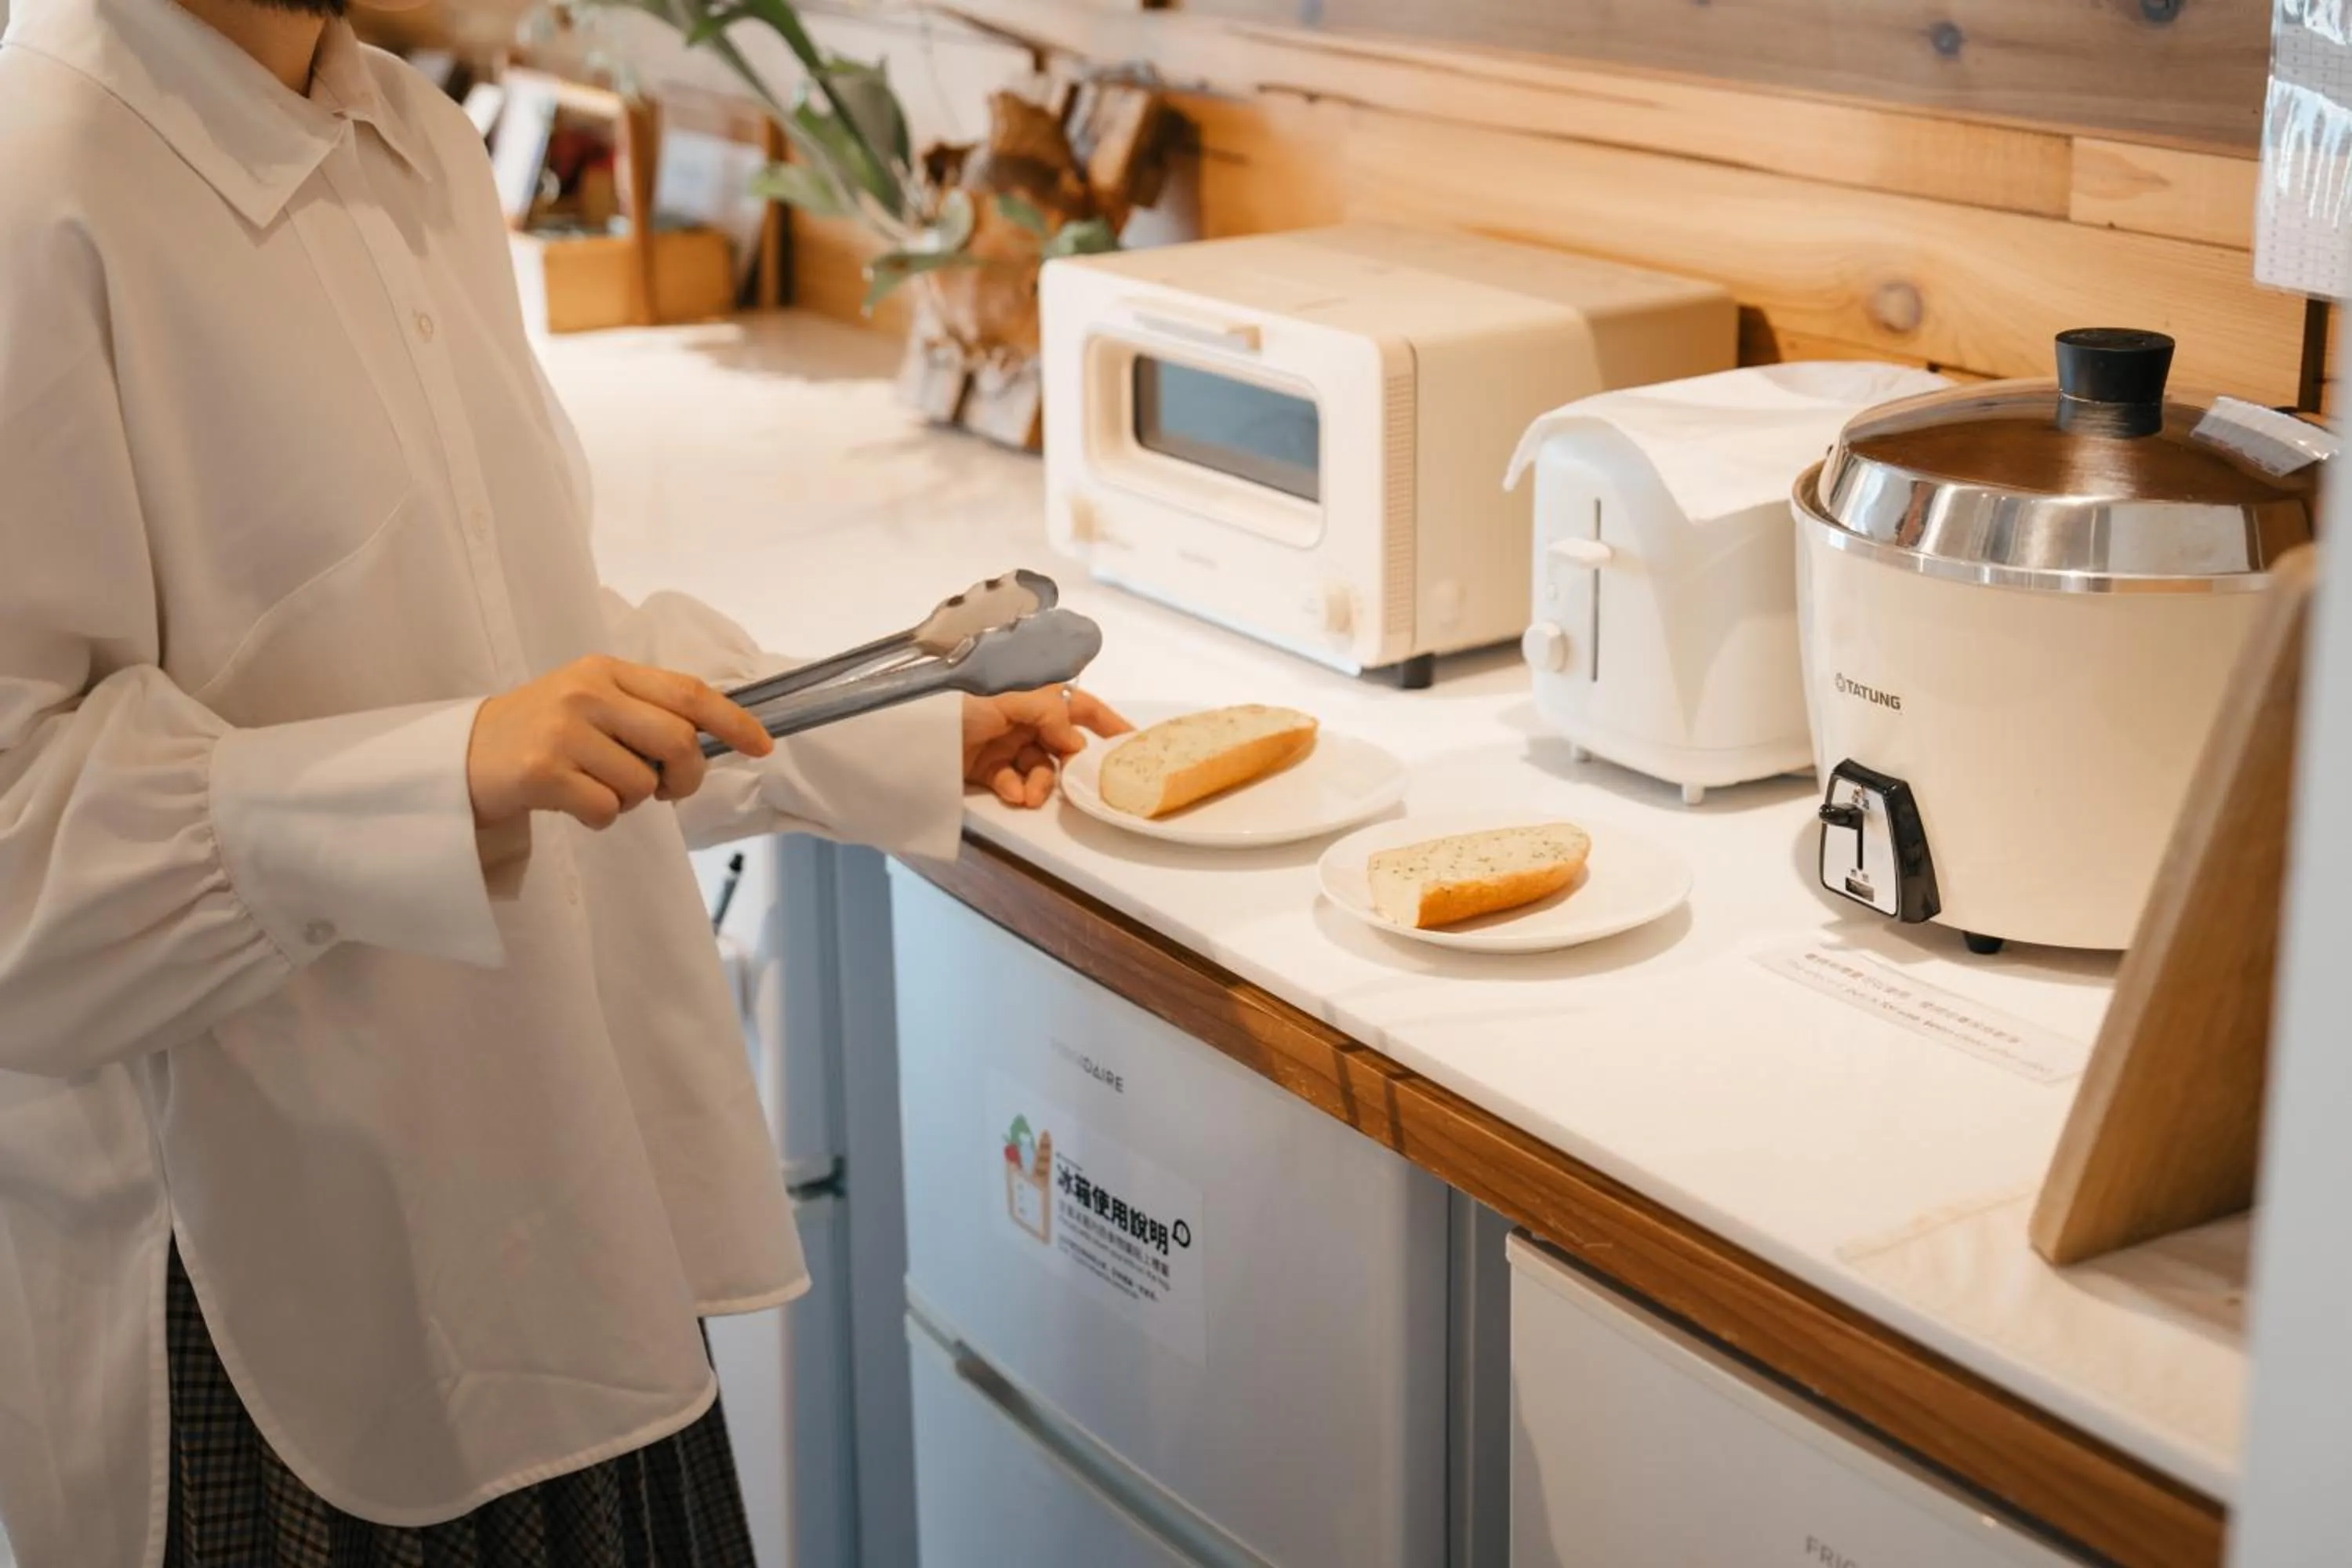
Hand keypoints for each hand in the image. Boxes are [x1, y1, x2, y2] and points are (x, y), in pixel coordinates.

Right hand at [468, 655, 774, 830]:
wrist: (463, 755)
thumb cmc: (542, 732)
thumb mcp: (593, 703)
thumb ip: (647, 712)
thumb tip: (716, 742)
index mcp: (607, 670)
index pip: (688, 692)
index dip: (733, 720)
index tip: (762, 745)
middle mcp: (587, 692)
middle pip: (678, 741)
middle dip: (685, 776)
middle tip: (666, 789)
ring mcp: (563, 730)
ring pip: (642, 783)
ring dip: (632, 800)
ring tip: (595, 787)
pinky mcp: (541, 771)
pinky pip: (607, 809)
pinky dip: (600, 818)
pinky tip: (574, 804)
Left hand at [963, 687, 1130, 807]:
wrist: (909, 725)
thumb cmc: (960, 697)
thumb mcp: (1010, 695)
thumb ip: (1050, 713)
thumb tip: (1074, 742)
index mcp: (1033, 691)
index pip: (1079, 704)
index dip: (1105, 722)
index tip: (1130, 743)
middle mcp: (1022, 716)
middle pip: (1061, 744)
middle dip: (1068, 766)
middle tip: (1076, 784)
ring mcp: (1003, 742)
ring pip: (1038, 768)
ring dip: (1040, 783)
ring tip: (1031, 796)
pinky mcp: (984, 767)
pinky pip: (1011, 781)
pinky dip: (1015, 789)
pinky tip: (1011, 792)